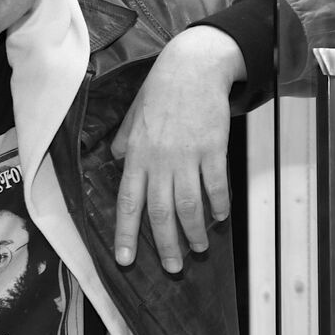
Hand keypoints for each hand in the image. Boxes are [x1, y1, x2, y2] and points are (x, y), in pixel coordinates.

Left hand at [110, 26, 244, 272]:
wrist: (193, 67)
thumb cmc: (161, 90)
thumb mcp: (133, 114)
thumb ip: (124, 140)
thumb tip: (115, 160)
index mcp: (136, 154)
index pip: (127, 201)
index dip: (126, 233)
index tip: (125, 260)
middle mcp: (159, 159)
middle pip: (160, 211)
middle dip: (166, 244)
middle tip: (173, 267)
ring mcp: (187, 155)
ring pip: (189, 204)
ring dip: (194, 231)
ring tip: (199, 248)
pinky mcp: (213, 148)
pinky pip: (216, 185)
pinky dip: (219, 205)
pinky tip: (219, 217)